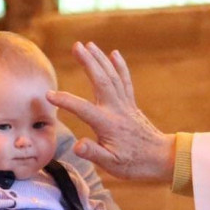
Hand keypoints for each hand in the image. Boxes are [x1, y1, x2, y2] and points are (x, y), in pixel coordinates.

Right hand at [48, 42, 174, 181]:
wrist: (160, 158)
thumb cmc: (134, 164)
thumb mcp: (112, 164)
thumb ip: (93, 153)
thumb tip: (77, 146)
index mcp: (107, 124)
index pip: (82, 109)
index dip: (65, 101)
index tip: (48, 95)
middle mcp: (116, 110)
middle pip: (101, 81)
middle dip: (88, 62)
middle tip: (76, 46)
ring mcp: (125, 105)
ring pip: (112, 76)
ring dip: (100, 59)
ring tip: (88, 45)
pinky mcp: (131, 104)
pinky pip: (125, 81)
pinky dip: (120, 67)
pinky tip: (114, 54)